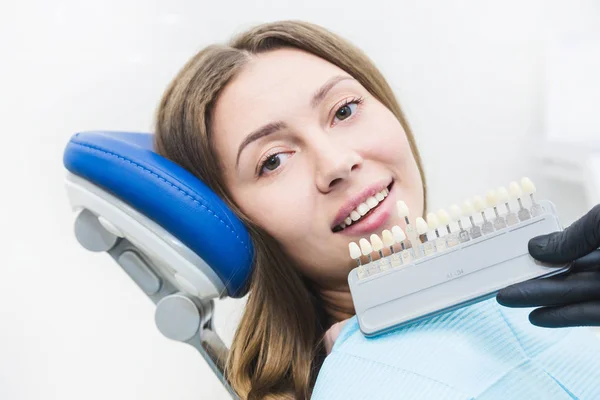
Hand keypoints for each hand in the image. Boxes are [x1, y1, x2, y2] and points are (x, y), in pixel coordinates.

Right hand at [496, 204, 599, 327]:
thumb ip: (574, 236)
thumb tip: (534, 247)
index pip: (576, 244)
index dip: (548, 251)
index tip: (520, 254)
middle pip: (570, 272)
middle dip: (535, 279)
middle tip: (503, 283)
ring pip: (576, 294)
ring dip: (541, 298)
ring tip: (507, 298)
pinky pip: (592, 316)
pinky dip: (565, 317)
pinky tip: (537, 317)